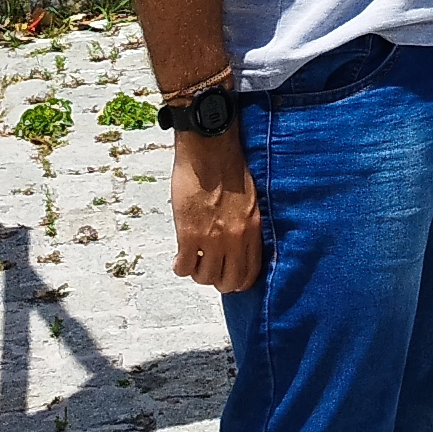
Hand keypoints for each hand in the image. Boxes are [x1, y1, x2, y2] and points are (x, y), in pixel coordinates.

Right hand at [169, 127, 259, 289]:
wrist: (209, 149)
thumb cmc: (229, 167)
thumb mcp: (250, 200)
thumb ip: (246, 226)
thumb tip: (238, 245)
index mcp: (252, 229)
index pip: (250, 273)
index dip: (238, 280)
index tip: (229, 274)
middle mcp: (234, 238)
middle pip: (228, 282)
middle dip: (218, 280)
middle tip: (209, 269)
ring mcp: (211, 239)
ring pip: (205, 278)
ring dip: (197, 272)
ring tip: (193, 260)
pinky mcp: (188, 234)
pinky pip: (184, 267)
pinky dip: (180, 266)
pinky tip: (180, 257)